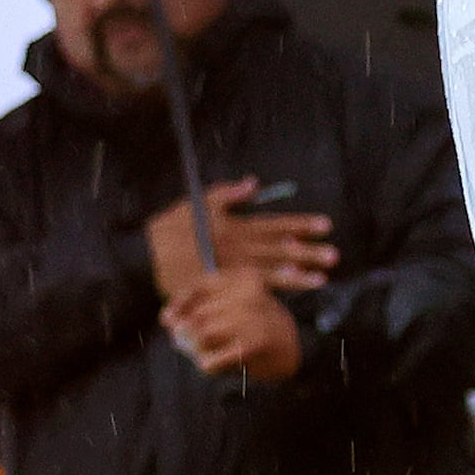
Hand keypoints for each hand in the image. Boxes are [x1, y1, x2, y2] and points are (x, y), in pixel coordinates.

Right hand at [146, 181, 335, 298]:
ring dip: (297, 273)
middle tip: (333, 255)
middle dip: (306, 251)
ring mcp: (228, 266)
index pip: (274, 223)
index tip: (325, 226)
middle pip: (277, 247)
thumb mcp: (196, 203)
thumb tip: (254, 183)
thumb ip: (226, 193)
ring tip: (322, 277)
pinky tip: (292, 292)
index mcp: (233, 224)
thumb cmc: (168, 229)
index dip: (300, 225)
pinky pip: (250, 288)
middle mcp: (235, 245)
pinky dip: (273, 290)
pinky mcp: (220, 285)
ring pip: (269, 269)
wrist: (142, 256)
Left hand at [162, 269, 303, 382]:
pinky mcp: (256, 344)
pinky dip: (208, 366)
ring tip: (208, 356)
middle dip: (187, 336)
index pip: (196, 288)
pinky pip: (211, 360)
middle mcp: (250, 293)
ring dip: (197, 352)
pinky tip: (218, 366)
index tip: (168, 321)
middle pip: (195, 316)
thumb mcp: (230, 308)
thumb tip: (167, 320)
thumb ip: (196, 308)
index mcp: (244, 278)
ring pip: (199, 337)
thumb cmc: (257, 328)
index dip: (178, 306)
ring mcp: (254, 317)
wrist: (299, 352)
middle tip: (195, 347)